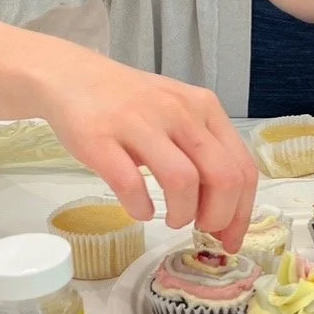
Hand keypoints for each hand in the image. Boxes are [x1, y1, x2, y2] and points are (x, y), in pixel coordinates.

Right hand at [37, 52, 256, 248]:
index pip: (243, 168)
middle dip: (218, 217)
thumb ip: (205, 150)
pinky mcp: (101, 138)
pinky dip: (140, 208)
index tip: (229, 238)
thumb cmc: (131, 104)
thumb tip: (226, 208)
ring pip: (183, 182)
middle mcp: (178, 112)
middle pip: (223, 178)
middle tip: (200, 228)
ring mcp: (139, 123)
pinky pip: (131, 184)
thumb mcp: (179, 113)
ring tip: (171, 219)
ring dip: (182, 214)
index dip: (242, 212)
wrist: (70, 75)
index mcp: (205, 109)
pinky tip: (140, 210)